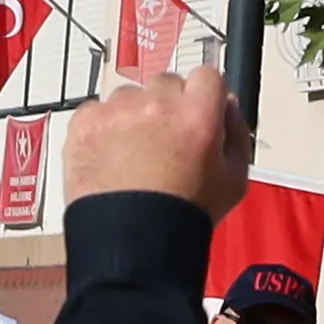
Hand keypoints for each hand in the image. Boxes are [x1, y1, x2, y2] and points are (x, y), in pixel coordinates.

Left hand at [65, 57, 246, 219]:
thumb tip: (227, 106)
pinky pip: (97, 111)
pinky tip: (111, 158)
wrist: (132, 246)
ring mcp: (118, 113)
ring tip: (134, 158)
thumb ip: (237, 132)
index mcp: (198, 115)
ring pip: (129, 97)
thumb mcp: (234, 180)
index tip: (195, 113)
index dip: (202, 98)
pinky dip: (102, 130)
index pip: (206, 77)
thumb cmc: (180, 218)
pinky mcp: (86, 124)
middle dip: (167, 108)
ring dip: (133, 117)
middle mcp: (158, 106)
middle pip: (166, 84)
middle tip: (163, 144)